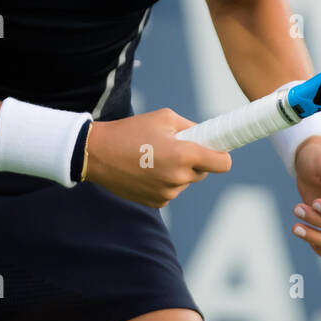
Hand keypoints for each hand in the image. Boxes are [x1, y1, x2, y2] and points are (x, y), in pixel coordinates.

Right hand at [85, 109, 230, 207]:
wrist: (98, 154)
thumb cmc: (131, 131)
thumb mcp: (164, 118)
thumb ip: (191, 127)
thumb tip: (208, 136)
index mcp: (184, 155)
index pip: (223, 163)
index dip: (221, 155)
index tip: (216, 149)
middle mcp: (179, 178)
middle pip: (203, 171)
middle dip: (195, 160)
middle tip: (175, 147)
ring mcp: (168, 193)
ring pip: (186, 182)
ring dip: (178, 172)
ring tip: (154, 157)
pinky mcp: (157, 203)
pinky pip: (171, 190)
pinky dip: (165, 182)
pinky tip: (146, 170)